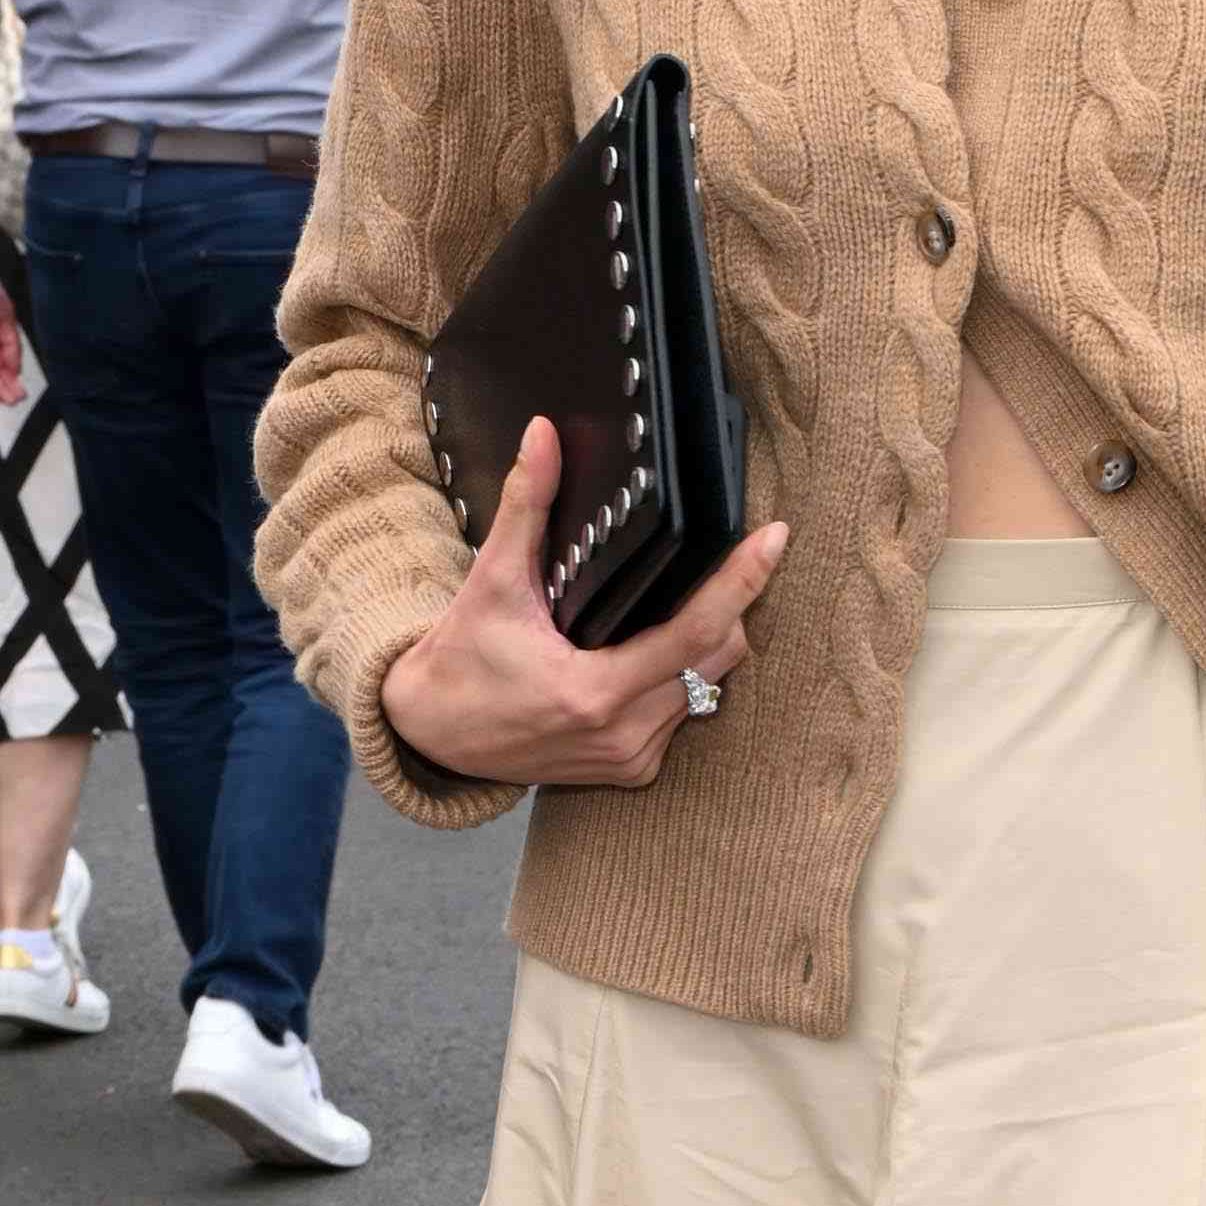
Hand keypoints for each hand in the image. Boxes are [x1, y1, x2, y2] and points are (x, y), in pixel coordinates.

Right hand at [377, 413, 791, 785]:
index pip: (696, 633)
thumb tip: (544, 434)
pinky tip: (657, 652)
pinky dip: (684, 679)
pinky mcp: (632, 771)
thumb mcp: (492, 579)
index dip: (741, 583)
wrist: (432, 736)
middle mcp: (622, 734)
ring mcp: (631, 758)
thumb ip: (527, 505)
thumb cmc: (460, 659)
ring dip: (708, 645)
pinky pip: (685, 715)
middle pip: (717, 659)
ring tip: (683, 601)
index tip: (773, 540)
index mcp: (592, 692)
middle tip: (723, 561)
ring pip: (708, 689)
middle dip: (729, 608)